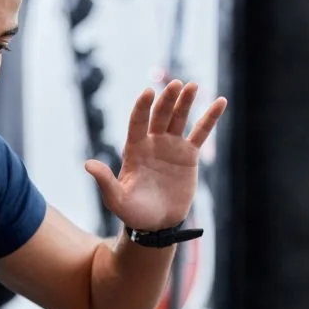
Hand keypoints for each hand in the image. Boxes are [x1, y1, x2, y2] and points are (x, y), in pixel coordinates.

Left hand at [84, 80, 226, 231]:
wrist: (157, 224)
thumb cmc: (133, 212)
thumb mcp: (116, 199)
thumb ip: (105, 181)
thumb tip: (87, 165)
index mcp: (134, 149)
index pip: (137, 122)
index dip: (142, 108)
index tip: (148, 93)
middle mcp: (153, 142)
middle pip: (160, 115)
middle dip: (167, 99)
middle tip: (175, 84)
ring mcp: (172, 146)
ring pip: (179, 118)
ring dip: (185, 101)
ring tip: (192, 85)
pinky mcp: (189, 155)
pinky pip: (201, 132)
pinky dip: (211, 117)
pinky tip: (221, 101)